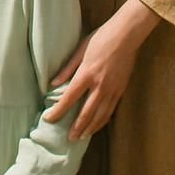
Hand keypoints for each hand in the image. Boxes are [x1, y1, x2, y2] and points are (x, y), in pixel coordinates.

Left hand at [43, 0, 158, 138]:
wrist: (126, 36)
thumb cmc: (101, 38)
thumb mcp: (80, 49)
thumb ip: (67, 68)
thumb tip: (53, 83)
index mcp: (86, 74)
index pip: (69, 98)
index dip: (58, 110)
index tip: (49, 118)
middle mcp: (99, 86)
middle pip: (86, 112)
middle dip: (76, 127)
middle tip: (69, 139)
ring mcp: (112, 90)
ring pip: (100, 115)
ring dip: (90, 128)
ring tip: (82, 137)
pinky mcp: (120, 90)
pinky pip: (110, 110)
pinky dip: (102, 120)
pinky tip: (97, 125)